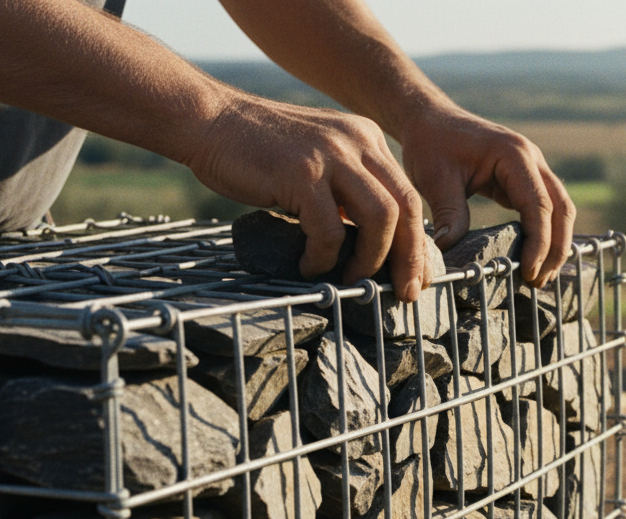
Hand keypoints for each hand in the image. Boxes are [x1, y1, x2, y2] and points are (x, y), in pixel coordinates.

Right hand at [187, 94, 427, 300]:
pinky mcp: (301, 173)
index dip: (416, 242)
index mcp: (366, 139)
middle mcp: (357, 142)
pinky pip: (329, 230)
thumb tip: (367, 244)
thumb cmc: (257, 150)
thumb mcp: (318, 161)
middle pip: (405, 207)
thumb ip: (345, 191)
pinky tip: (308, 266)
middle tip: (404, 292)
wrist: (209, 120)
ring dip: (370, 259)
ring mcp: (330, 155)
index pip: (408, 196)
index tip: (415, 276)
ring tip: (351, 279)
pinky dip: (322, 257)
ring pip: (380, 218)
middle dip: (408, 257)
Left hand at [399, 107, 575, 287]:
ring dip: (555, 243)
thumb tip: (451, 251)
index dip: (539, 242)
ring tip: (540, 277)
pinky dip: (545, 233)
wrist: (430, 120)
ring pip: (560, 209)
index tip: (529, 272)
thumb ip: (449, 213)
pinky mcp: (525, 179)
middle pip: (561, 208)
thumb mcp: (434, 178)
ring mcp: (532, 168)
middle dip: (556, 248)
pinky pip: (545, 208)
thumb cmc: (431, 144)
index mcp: (514, 155)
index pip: (539, 205)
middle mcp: (532, 159)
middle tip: (539, 281)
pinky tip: (534, 258)